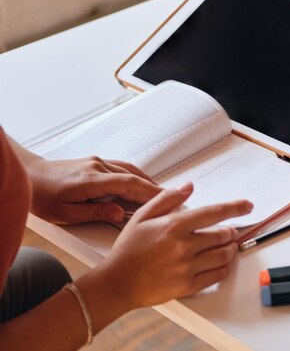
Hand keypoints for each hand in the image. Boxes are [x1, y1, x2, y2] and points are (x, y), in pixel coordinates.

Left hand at [26, 156, 161, 224]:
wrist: (29, 176)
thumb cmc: (42, 196)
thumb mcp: (65, 214)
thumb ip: (95, 212)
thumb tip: (120, 212)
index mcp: (91, 180)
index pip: (129, 184)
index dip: (150, 192)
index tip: (166, 199)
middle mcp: (97, 167)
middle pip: (133, 177)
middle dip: (154, 189)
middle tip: (172, 199)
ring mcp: (97, 162)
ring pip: (130, 171)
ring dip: (147, 181)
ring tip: (161, 193)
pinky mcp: (95, 162)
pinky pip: (122, 168)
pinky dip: (136, 175)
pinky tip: (142, 182)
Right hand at [96, 182, 251, 308]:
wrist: (116, 283)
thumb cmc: (128, 250)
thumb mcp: (143, 216)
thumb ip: (167, 198)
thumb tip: (188, 186)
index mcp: (175, 226)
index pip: (214, 212)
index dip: (235, 207)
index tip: (246, 205)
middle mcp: (184, 246)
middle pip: (223, 235)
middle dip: (230, 232)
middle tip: (229, 232)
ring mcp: (187, 267)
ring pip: (224, 255)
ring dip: (230, 249)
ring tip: (226, 246)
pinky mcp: (188, 285)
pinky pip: (217, 275)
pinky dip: (223, 268)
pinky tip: (219, 264)